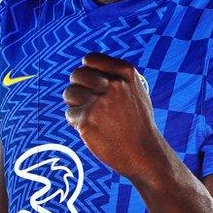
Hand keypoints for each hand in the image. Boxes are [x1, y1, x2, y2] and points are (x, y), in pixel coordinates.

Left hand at [63, 53, 165, 182]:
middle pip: (76, 74)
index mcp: (126, 72)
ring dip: (75, 105)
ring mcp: (99, 101)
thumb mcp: (135, 90)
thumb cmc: (137, 122)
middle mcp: (113, 84)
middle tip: (89, 103)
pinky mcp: (86, 119)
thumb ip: (114, 76)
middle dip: (78, 87)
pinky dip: (76, 122)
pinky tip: (93, 129)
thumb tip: (85, 66)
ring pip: (69, 93)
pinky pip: (70, 114)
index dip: (87, 71)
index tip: (92, 84)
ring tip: (93, 117)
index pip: (90, 59)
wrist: (143, 154)